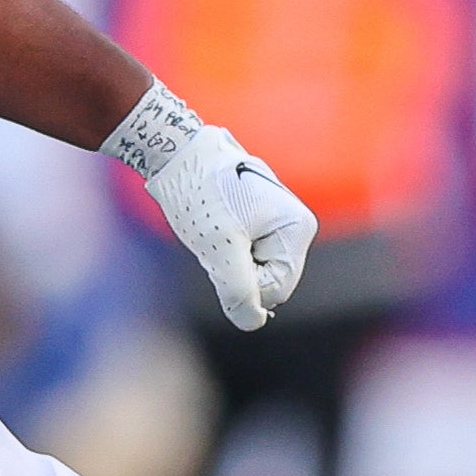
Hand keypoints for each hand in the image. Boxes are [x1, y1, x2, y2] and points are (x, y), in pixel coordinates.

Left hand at [149, 124, 316, 331]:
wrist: (176, 153)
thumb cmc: (200, 196)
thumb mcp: (219, 250)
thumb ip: (239, 293)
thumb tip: (253, 322)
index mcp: (298, 228)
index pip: (276, 289)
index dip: (243, 282)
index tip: (222, 247)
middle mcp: (296, 224)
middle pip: (268, 280)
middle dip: (236, 270)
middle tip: (215, 235)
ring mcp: (279, 220)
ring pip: (253, 269)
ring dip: (227, 258)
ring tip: (212, 226)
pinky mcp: (259, 218)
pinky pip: (244, 253)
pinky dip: (223, 247)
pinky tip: (212, 224)